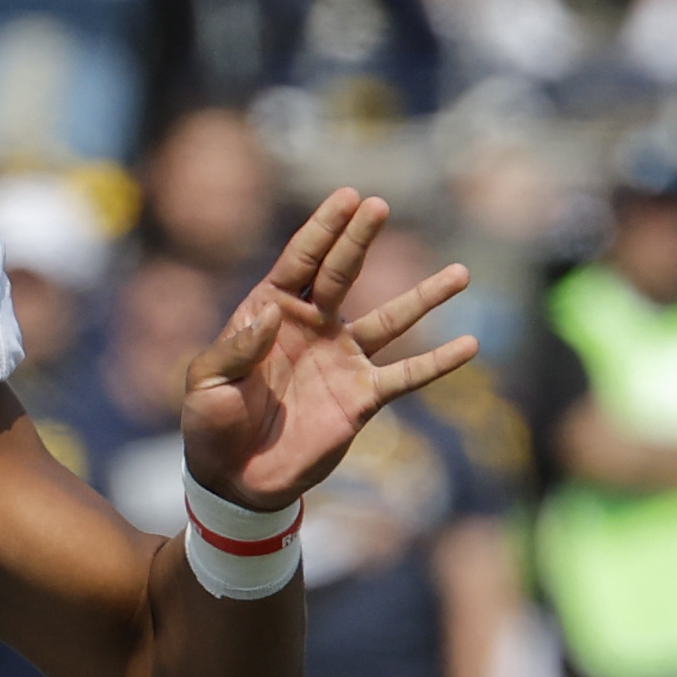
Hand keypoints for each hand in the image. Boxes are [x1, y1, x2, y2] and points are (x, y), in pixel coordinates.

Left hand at [181, 189, 476, 510]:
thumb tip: (272, 313)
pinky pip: (406, 376)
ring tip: (461, 273)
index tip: (348, 197)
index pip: (301, 260)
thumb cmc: (210, 425)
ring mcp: (342, 359)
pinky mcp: (361, 397)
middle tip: (380, 205)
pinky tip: (469, 346)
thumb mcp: (206, 383)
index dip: (323, 228)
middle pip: (342, 273)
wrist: (232, 479)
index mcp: (270, 311)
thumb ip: (236, 348)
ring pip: (390, 320)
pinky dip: (438, 363)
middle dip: (360, 240)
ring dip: (424, 297)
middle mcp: (313, 326)